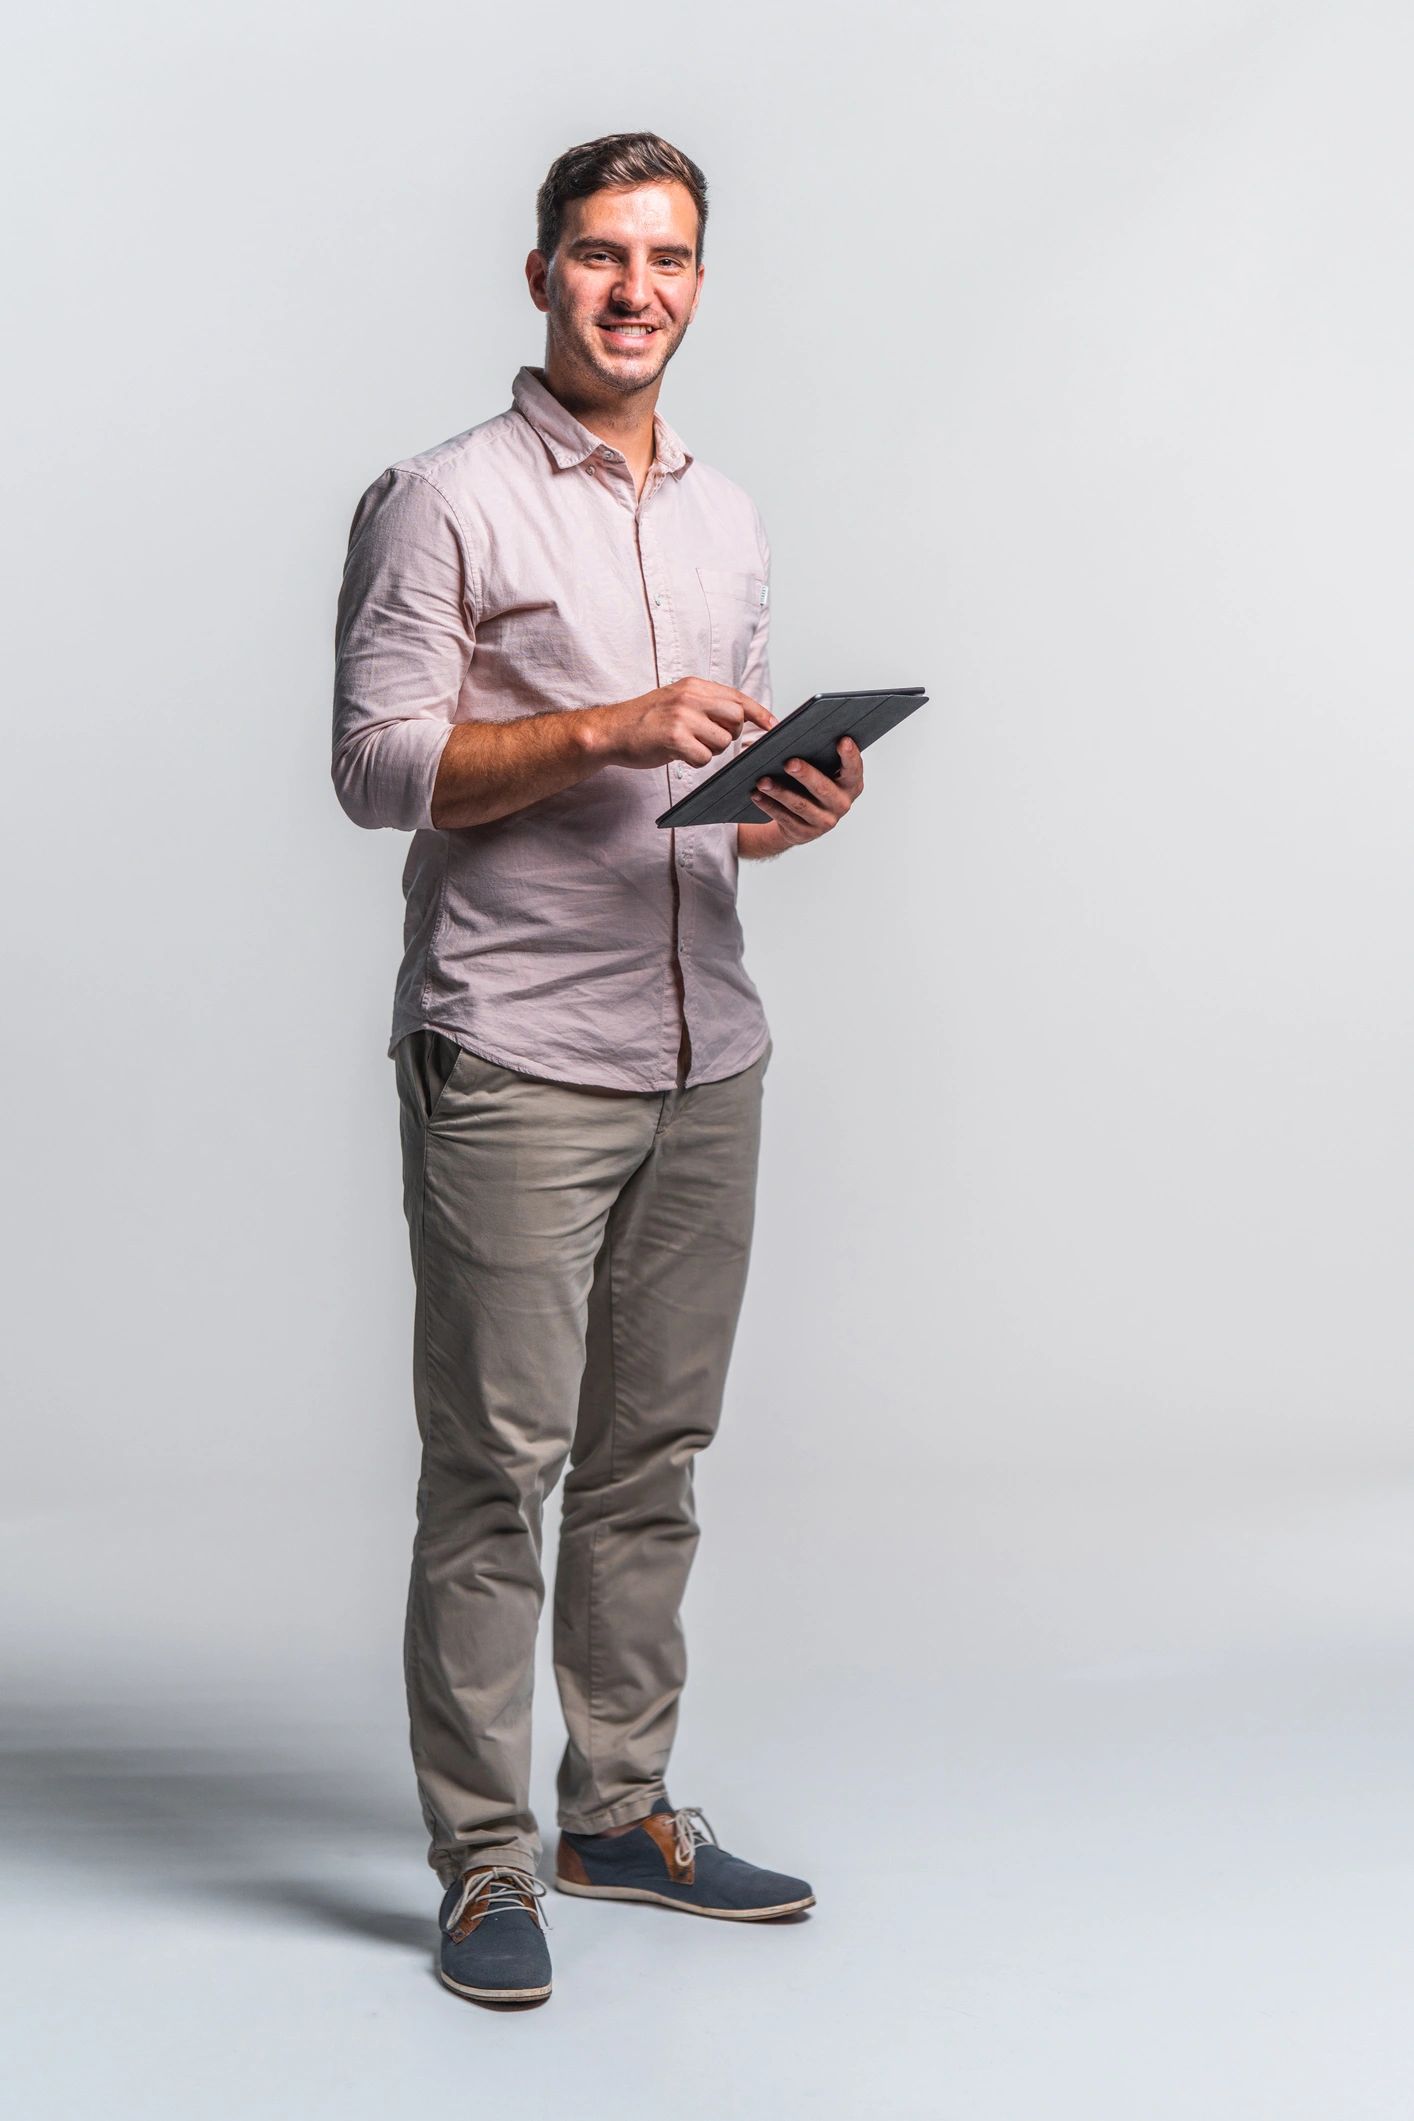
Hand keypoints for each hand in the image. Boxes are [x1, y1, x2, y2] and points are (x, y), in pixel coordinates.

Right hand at [591, 677, 775, 768]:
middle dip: (730, 734)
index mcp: (693, 686)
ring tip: (689, 747)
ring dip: (711, 750)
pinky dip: (696, 762)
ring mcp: (682, 716)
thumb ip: (705, 706)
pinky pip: (704, 757)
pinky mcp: (674, 737)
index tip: (773, 725)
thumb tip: (740, 719)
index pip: (737, 697)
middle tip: (709, 740)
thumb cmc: (645, 720)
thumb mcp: (677, 701)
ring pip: (722, 740)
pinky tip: (680, 756)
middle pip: (735, 718)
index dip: (759, 712)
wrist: (610, 730)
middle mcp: (690, 697)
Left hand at [750, 737, 863, 845]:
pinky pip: (784, 818)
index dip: (850, 756)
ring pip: (800, 805)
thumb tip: (798, 736)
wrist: (804, 820)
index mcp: (851, 784)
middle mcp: (841, 804)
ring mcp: (824, 821)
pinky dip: (769, 805)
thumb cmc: (813, 784)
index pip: (854, 769)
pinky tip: (757, 795)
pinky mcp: (804, 833)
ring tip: (763, 780)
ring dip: (780, 792)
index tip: (842, 740)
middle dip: (806, 775)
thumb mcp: (823, 770)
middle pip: (823, 789)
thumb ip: (820, 755)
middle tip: (789, 763)